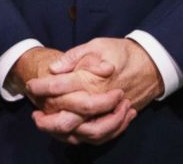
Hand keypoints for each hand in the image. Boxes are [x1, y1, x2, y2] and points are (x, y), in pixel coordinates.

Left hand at [28, 38, 159, 144]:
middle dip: (47, 121)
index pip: (59, 88)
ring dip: (62, 133)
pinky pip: (97, 137)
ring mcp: (107, 114)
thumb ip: (75, 56)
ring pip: (82, 134)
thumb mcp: (97, 45)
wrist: (150, 65)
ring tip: (49, 126)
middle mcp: (97, 101)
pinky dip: (81, 138)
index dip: (41, 87)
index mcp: (90, 80)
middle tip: (36, 115)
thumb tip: (54, 68)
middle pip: (67, 120)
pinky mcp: (115, 120)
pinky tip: (70, 132)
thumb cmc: (121, 52)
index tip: (31, 85)